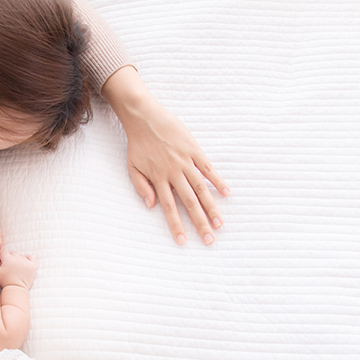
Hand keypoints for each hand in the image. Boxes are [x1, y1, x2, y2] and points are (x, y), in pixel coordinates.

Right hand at [0, 251, 35, 289]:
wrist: (16, 289)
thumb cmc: (4, 281)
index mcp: (8, 259)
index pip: (4, 252)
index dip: (2, 258)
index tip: (2, 264)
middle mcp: (17, 258)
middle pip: (13, 253)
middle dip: (10, 258)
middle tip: (9, 267)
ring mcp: (26, 262)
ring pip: (21, 256)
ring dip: (18, 260)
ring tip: (16, 269)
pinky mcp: (32, 266)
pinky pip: (32, 257)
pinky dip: (29, 258)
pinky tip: (25, 263)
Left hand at [102, 67, 229, 244]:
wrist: (144, 117)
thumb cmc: (138, 144)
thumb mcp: (132, 167)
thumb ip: (141, 187)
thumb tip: (151, 206)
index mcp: (158, 179)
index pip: (169, 208)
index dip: (176, 226)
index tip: (184, 241)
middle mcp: (173, 173)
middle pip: (189, 202)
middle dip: (199, 223)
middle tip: (209, 240)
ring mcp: (185, 161)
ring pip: (200, 188)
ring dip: (211, 207)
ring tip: (219, 223)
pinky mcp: (194, 150)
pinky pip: (208, 168)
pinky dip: (217, 180)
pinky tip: (226, 193)